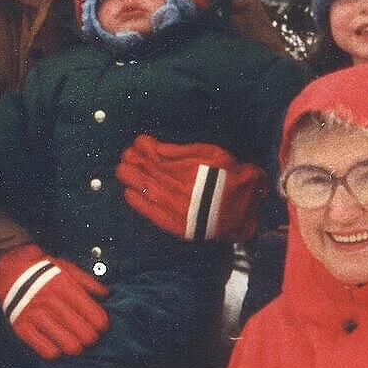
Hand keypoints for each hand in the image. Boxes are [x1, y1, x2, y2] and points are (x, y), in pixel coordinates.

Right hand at [0, 244, 108, 359]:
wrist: (7, 272)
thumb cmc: (42, 271)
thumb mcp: (65, 268)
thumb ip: (86, 281)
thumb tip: (105, 295)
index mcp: (64, 286)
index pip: (94, 314)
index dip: (101, 324)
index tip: (100, 326)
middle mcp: (50, 301)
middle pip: (85, 333)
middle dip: (91, 338)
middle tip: (88, 337)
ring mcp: (35, 315)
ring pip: (68, 345)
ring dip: (76, 348)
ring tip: (75, 345)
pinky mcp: (22, 327)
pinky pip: (46, 351)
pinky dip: (55, 352)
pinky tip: (57, 348)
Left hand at [117, 136, 263, 243]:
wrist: (245, 208)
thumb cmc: (230, 176)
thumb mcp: (211, 153)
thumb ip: (182, 151)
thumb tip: (154, 147)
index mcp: (189, 168)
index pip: (158, 157)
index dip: (145, 149)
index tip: (136, 143)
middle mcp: (181, 187)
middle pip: (149, 172)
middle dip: (134, 162)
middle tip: (125, 156)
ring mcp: (177, 207)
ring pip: (148, 190)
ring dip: (132, 180)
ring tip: (122, 171)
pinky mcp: (177, 224)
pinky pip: (153, 213)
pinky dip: (139, 203)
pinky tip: (128, 193)